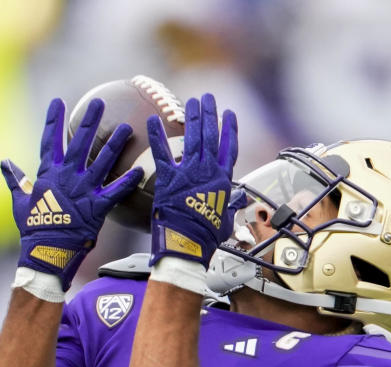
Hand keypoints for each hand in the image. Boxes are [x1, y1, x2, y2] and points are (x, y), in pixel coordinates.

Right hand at [2, 97, 142, 289]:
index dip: (54, 120)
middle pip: (80, 142)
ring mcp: (83, 190)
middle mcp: (67, 176)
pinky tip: (141, 170)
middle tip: (98, 102)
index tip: (58, 101)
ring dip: (115, 144)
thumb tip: (4, 163)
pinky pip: (116, 191)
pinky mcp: (98, 206)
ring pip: (102, 161)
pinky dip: (128, 181)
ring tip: (128, 127)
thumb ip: (15, 180)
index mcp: (48, 173)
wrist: (46, 250)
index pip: (50, 140)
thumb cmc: (33, 228)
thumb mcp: (20, 201)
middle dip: (90, 120)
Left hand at [147, 93, 237, 267]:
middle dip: (210, 114)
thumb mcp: (226, 221)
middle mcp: (207, 172)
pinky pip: (161, 152)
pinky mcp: (168, 178)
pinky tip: (152, 119)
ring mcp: (188, 173)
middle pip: (210, 136)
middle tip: (207, 98)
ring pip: (192, 138)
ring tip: (191, 101)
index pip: (229, 148)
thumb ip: (230, 206)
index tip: (229, 114)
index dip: (230, 129)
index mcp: (223, 181)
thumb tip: (237, 201)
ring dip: (192, 117)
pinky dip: (157, 135)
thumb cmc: (207, 237)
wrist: (187, 244)